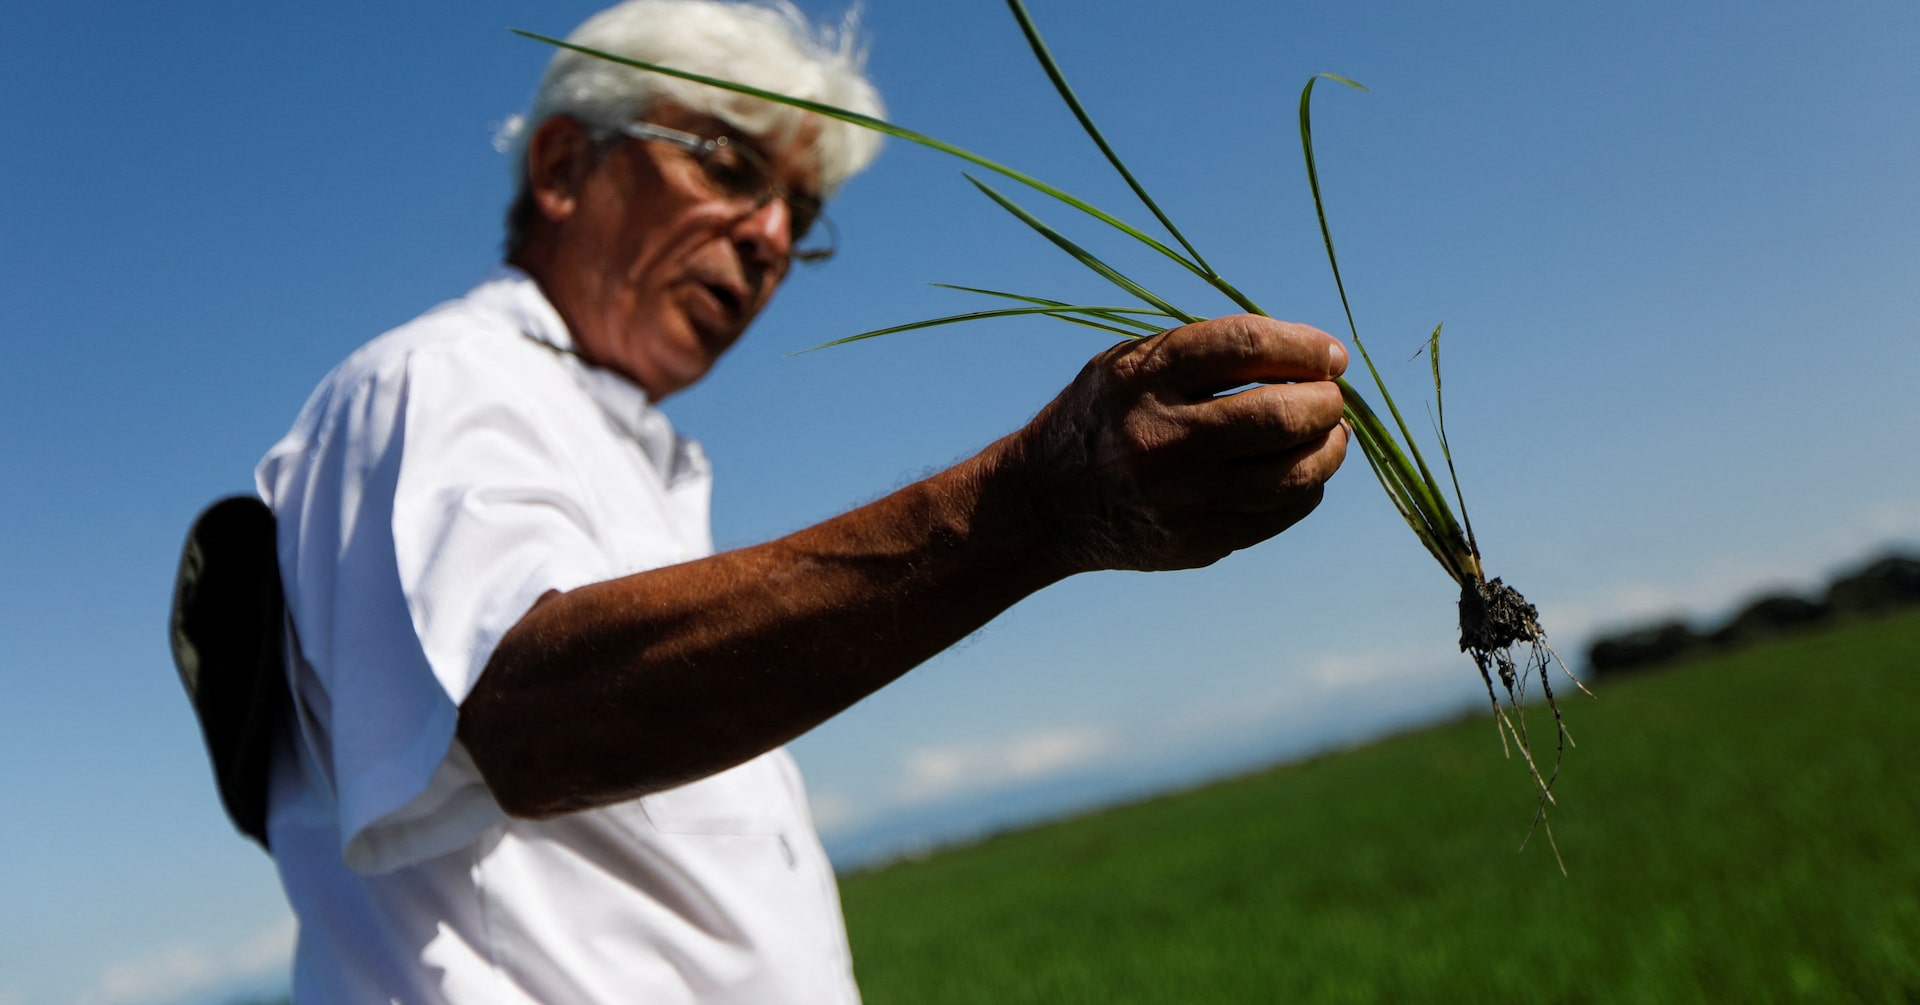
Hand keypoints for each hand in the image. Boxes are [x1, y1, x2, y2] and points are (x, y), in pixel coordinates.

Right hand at [1011, 315, 1349, 573]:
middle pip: (1281, 415)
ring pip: (1295, 474)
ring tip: (1327, 432)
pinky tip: (1297, 469)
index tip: (1331, 354)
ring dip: (1330, 447)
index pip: (1248, 347)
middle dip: (1326, 401)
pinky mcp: (1200, 542)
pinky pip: (1284, 512)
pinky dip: (1307, 486)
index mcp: (1144, 378)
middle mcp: (1163, 439)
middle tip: (1330, 396)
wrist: (1046, 505)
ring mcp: (1183, 499)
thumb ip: (1208, 351)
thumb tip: (1315, 359)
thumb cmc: (1105, 417)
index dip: (1306, 346)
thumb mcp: (1131, 363)